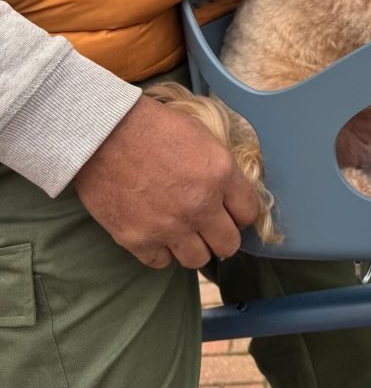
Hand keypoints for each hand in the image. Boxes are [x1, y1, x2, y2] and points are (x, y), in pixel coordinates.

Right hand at [73, 96, 258, 268]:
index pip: (249, 213)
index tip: (231, 211)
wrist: (103, 132)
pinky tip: (157, 233)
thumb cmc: (152, 125)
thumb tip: (230, 191)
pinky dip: (161, 251)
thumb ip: (220, 169)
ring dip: (193, 247)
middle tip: (210, 226)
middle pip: (228, 244)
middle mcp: (200, 205)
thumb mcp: (201, 135)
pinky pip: (161, 262)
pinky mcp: (138, 240)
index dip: (241, 212)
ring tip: (183, 231)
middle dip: (222, 235)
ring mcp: (169, 227)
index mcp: (220, 174)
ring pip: (198, 260)